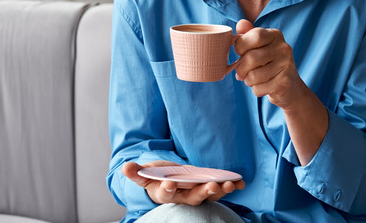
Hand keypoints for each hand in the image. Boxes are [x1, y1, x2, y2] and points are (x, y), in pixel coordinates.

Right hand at [121, 161, 244, 204]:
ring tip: (229, 184)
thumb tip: (125, 167)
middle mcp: (183, 196)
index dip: (168, 189)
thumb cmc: (156, 177)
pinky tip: (240, 182)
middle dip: (203, 192)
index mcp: (165, 193)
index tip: (170, 183)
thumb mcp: (145, 174)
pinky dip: (231, 186)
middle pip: (193, 198)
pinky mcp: (207, 188)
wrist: (167, 181)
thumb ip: (136, 172)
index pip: (166, 194)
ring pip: (209, 195)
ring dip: (220, 190)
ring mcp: (196, 193)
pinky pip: (220, 189)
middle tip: (211, 186)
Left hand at [233, 19, 306, 108]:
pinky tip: (264, 86)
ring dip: (248, 80)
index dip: (241, 46)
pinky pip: (258, 88)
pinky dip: (256, 90)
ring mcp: (286, 65)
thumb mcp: (259, 47)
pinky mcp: (285, 83)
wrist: (290, 87)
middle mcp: (284, 48)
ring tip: (254, 79)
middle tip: (242, 72)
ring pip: (253, 76)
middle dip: (241, 68)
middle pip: (251, 58)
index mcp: (275, 35)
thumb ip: (248, 34)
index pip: (255, 36)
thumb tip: (241, 23)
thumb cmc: (268, 64)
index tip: (240, 53)